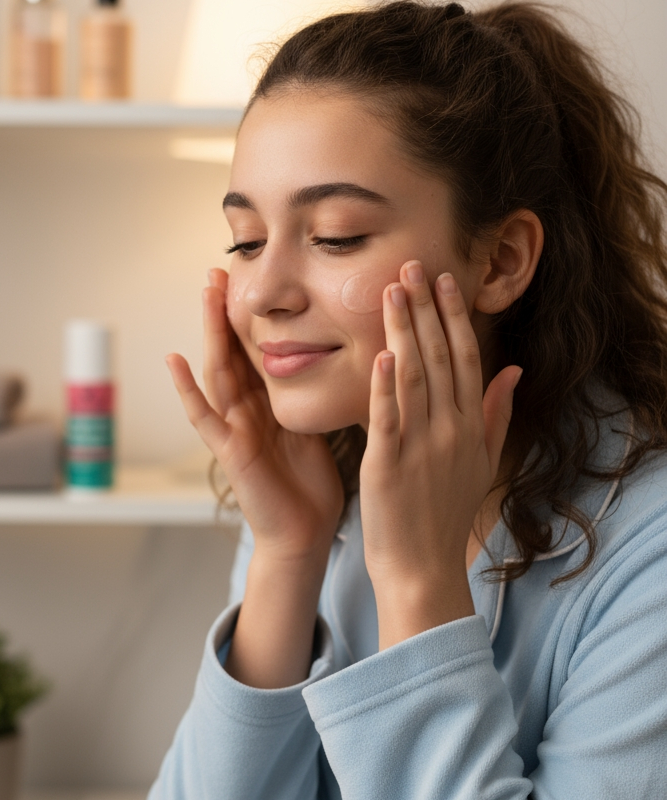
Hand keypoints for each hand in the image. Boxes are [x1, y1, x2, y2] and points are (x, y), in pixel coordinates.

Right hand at [166, 268, 343, 561]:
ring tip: (204, 292)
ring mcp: (234, 429)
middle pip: (233, 352)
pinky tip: (175, 360)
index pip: (256, 351)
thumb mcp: (313, 427)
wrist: (305, 534)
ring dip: (209, 333)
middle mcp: (247, 411)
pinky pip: (205, 418)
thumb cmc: (310, 485)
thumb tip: (327, 358)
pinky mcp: (230, 453)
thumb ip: (307, 395)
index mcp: (269, 404)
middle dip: (225, 312)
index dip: (251, 316)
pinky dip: (188, 391)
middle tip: (218, 269)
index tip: (252, 278)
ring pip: (218, 372)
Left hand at [360, 260, 520, 647]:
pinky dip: (384, 386)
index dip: (454, 317)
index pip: (465, 358)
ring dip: (403, 331)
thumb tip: (514, 370)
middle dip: (425, 309)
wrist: (422, 566)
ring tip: (391, 292)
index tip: (443, 281)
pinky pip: (387, 418)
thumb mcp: (483, 461)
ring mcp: (419, 446)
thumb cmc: (446, 511)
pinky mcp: (387, 464)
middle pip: (439, 357)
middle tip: (410, 266)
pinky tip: (381, 354)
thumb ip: (497, 413)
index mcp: (470, 425)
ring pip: (413, 377)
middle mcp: (450, 430)